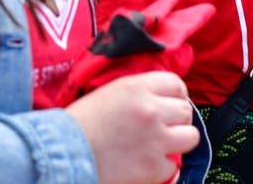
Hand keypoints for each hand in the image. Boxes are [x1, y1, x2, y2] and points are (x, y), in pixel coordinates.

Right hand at [65, 71, 199, 183]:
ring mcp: (155, 140)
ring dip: (177, 142)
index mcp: (136, 88)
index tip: (169, 104)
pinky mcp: (154, 167)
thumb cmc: (79, 124)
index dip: (175, 96)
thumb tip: (159, 99)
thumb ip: (136, 92)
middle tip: (162, 127)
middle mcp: (150, 110)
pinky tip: (143, 163)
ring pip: (190, 137)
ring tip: (159, 146)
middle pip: (185, 111)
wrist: (62, 153)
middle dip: (176, 120)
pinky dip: (161, 167)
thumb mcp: (107, 94)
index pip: (176, 84)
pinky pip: (173, 165)